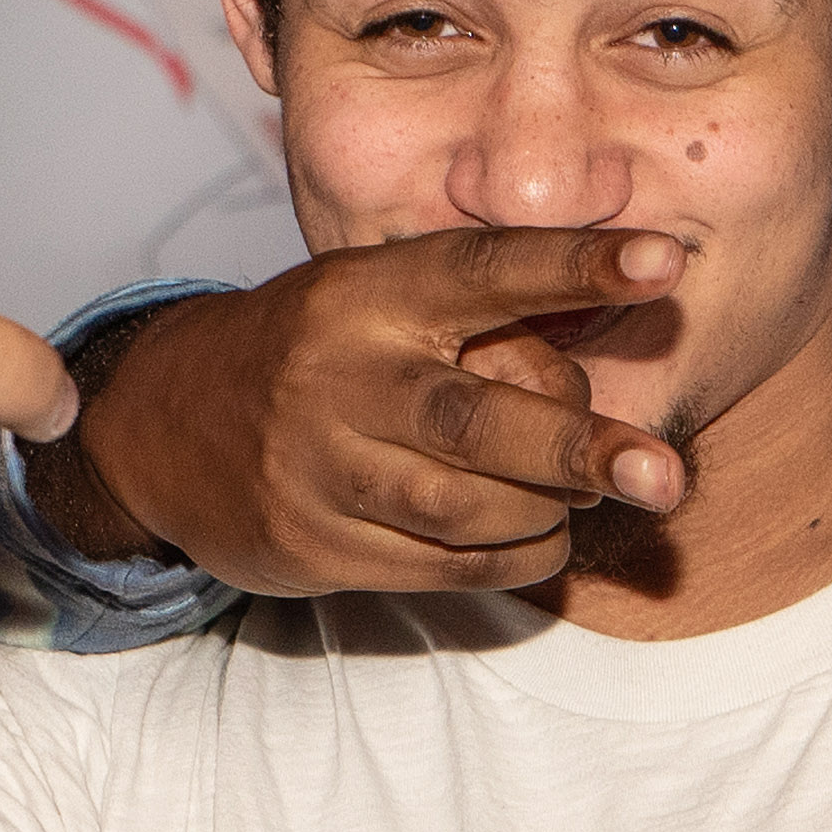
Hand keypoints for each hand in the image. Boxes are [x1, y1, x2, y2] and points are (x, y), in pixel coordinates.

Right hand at [37, 224, 692, 592]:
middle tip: (665, 476)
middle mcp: (339, 376)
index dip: (576, 266)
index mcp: (368, 294)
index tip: (665, 264)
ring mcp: (318, 468)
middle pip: (481, 423)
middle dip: (582, 451)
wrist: (166, 425)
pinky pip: (447, 567)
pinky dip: (516, 557)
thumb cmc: (324, 354)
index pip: (484, 271)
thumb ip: (491, 329)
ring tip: (576, 496)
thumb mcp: (384, 302)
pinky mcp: (313, 545)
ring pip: (471, 510)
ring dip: (547, 511)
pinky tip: (536, 537)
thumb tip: (615, 385)